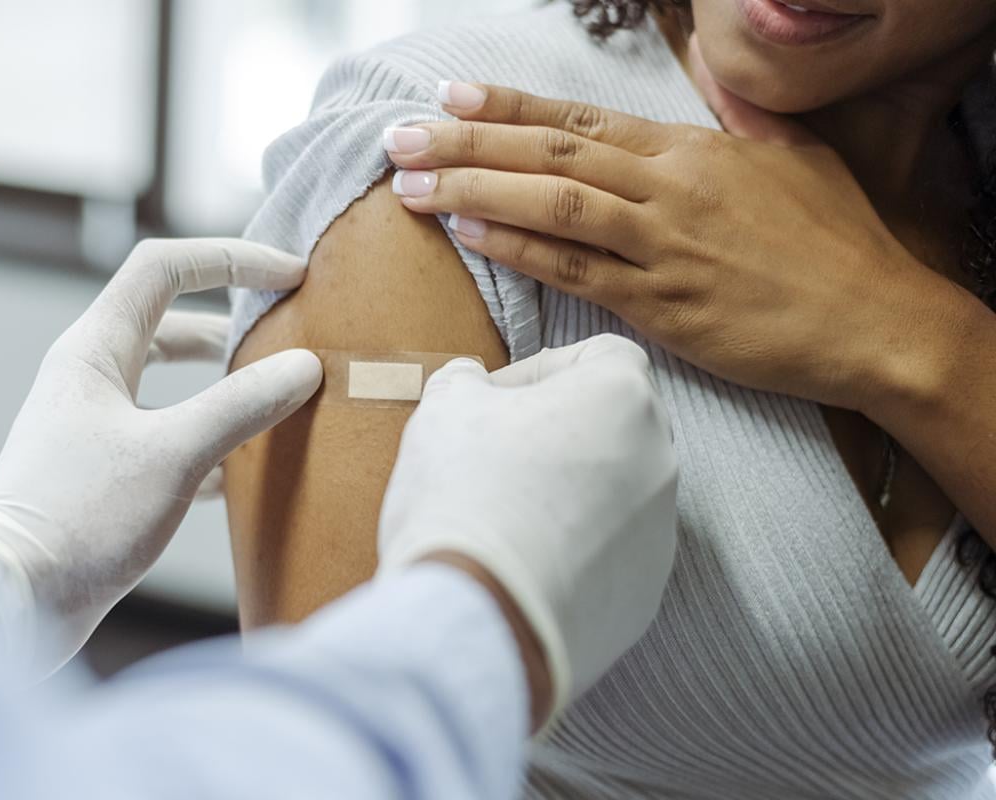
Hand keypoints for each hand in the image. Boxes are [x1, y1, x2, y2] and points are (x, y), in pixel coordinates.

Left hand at [0, 239, 322, 678]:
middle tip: (291, 334)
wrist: (8, 601)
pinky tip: (247, 475)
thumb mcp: (174, 454)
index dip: (230, 259)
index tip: (289, 276)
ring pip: (174, 385)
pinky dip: (212, 444)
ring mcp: (98, 426)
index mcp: (95, 350)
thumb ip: (241, 405)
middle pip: (172, 323)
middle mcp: (92, 378)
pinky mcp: (107, 472)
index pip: (164, 268)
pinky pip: (171, 437)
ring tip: (279, 400)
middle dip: (235, 325)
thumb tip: (304, 367)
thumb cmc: (78, 517)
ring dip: (226, 386)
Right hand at [378, 335, 678, 727]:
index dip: (542, 368)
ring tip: (502, 516)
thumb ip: (465, 381)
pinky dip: (572, 554)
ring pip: (615, 494)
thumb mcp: (445, 408)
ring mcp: (658, 535)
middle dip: (557, 432)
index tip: (494, 398)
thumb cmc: (463, 495)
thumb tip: (471, 384)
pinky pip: (609, 558)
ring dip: (568, 494)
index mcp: (622, 398)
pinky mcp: (643, 597)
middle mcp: (659, 462)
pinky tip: (518, 565)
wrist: (475, 620)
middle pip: (613, 427)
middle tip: (494, 454)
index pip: (600, 355)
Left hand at [384, 58, 960, 416]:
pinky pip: (577, 269)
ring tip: (413, 186)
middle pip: (551, 153)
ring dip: (476, 191)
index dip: (510, 107)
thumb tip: (710, 90)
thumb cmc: (835, 243)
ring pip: (554, 203)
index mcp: (691, 151)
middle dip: (468, 142)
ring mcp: (663, 246)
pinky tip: (473, 235)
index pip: (580, 119)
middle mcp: (669, 189)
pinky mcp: (662, 305)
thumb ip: (738, 122)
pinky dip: (521, 248)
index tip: (452, 97)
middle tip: (401, 139)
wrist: (875, 322)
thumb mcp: (791, 159)